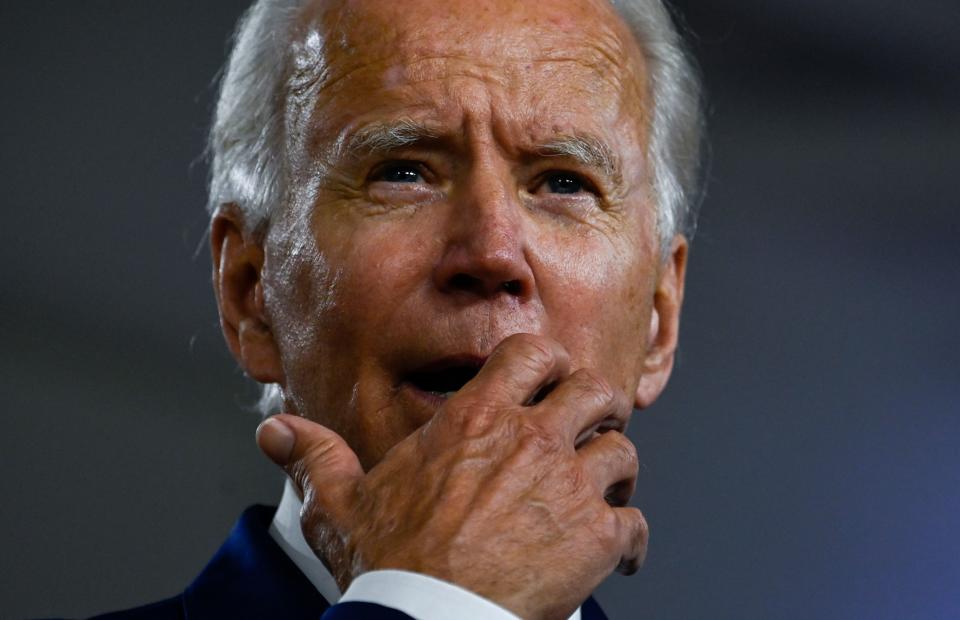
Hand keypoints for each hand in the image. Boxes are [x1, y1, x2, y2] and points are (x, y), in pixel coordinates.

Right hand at [256, 333, 645, 619]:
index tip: (553, 378)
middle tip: (595, 425)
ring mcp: (567, 487)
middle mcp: (529, 441)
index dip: (550, 361)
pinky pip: (635, 525)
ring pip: (623, 454)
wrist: (428, 619)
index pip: (531, 354)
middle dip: (601, 406)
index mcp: (475, 420)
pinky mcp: (595, 539)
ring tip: (607, 492)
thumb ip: (314, 458)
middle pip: (595, 392)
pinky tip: (621, 556)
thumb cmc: (388, 563)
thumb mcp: (340, 504)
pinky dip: (632, 540)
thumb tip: (273, 433)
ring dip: (618, 472)